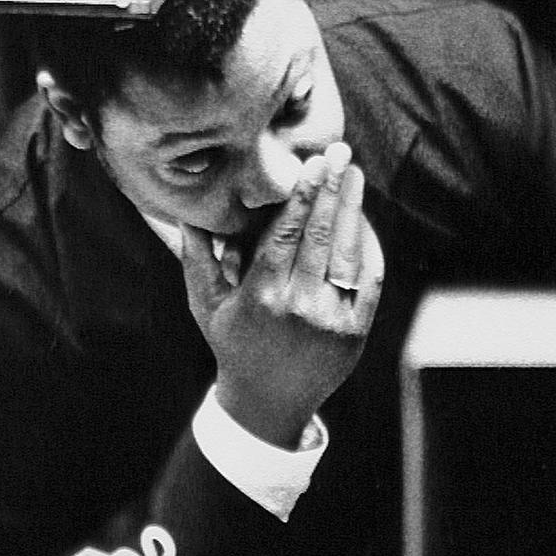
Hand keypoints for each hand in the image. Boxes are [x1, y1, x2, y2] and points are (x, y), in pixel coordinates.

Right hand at [181, 141, 384, 448]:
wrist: (268, 402)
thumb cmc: (233, 343)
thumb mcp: (206, 304)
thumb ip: (198, 257)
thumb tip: (187, 210)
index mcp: (260, 296)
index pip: (286, 234)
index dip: (302, 195)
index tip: (312, 163)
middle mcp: (297, 307)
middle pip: (319, 235)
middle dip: (332, 189)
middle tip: (341, 153)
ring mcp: (330, 321)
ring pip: (347, 253)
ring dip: (353, 209)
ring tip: (354, 176)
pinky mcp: (354, 332)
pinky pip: (368, 280)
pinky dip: (368, 247)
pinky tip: (363, 220)